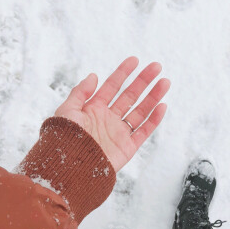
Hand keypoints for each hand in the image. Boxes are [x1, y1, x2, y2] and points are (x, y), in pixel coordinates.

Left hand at [54, 56, 170, 171]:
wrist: (70, 168)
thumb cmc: (64, 140)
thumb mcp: (67, 111)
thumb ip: (80, 93)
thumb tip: (94, 75)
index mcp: (94, 109)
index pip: (112, 87)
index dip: (123, 73)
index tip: (135, 60)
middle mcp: (108, 119)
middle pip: (130, 96)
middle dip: (143, 81)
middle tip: (156, 67)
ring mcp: (119, 133)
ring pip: (141, 111)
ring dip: (153, 97)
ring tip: (165, 82)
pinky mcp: (127, 147)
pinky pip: (144, 131)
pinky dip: (154, 119)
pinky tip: (162, 106)